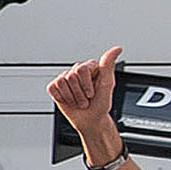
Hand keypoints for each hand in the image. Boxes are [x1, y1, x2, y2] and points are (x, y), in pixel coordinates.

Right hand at [46, 47, 126, 163]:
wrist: (90, 120)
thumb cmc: (100, 105)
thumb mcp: (107, 85)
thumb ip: (108, 65)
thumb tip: (117, 49)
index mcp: (90, 67)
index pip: (81, 69)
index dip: (86, 85)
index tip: (92, 93)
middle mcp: (77, 70)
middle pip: (71, 76)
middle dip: (79, 93)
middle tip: (86, 99)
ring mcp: (65, 78)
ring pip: (61, 82)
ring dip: (71, 97)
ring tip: (78, 100)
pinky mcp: (55, 86)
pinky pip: (53, 88)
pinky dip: (61, 97)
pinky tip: (68, 100)